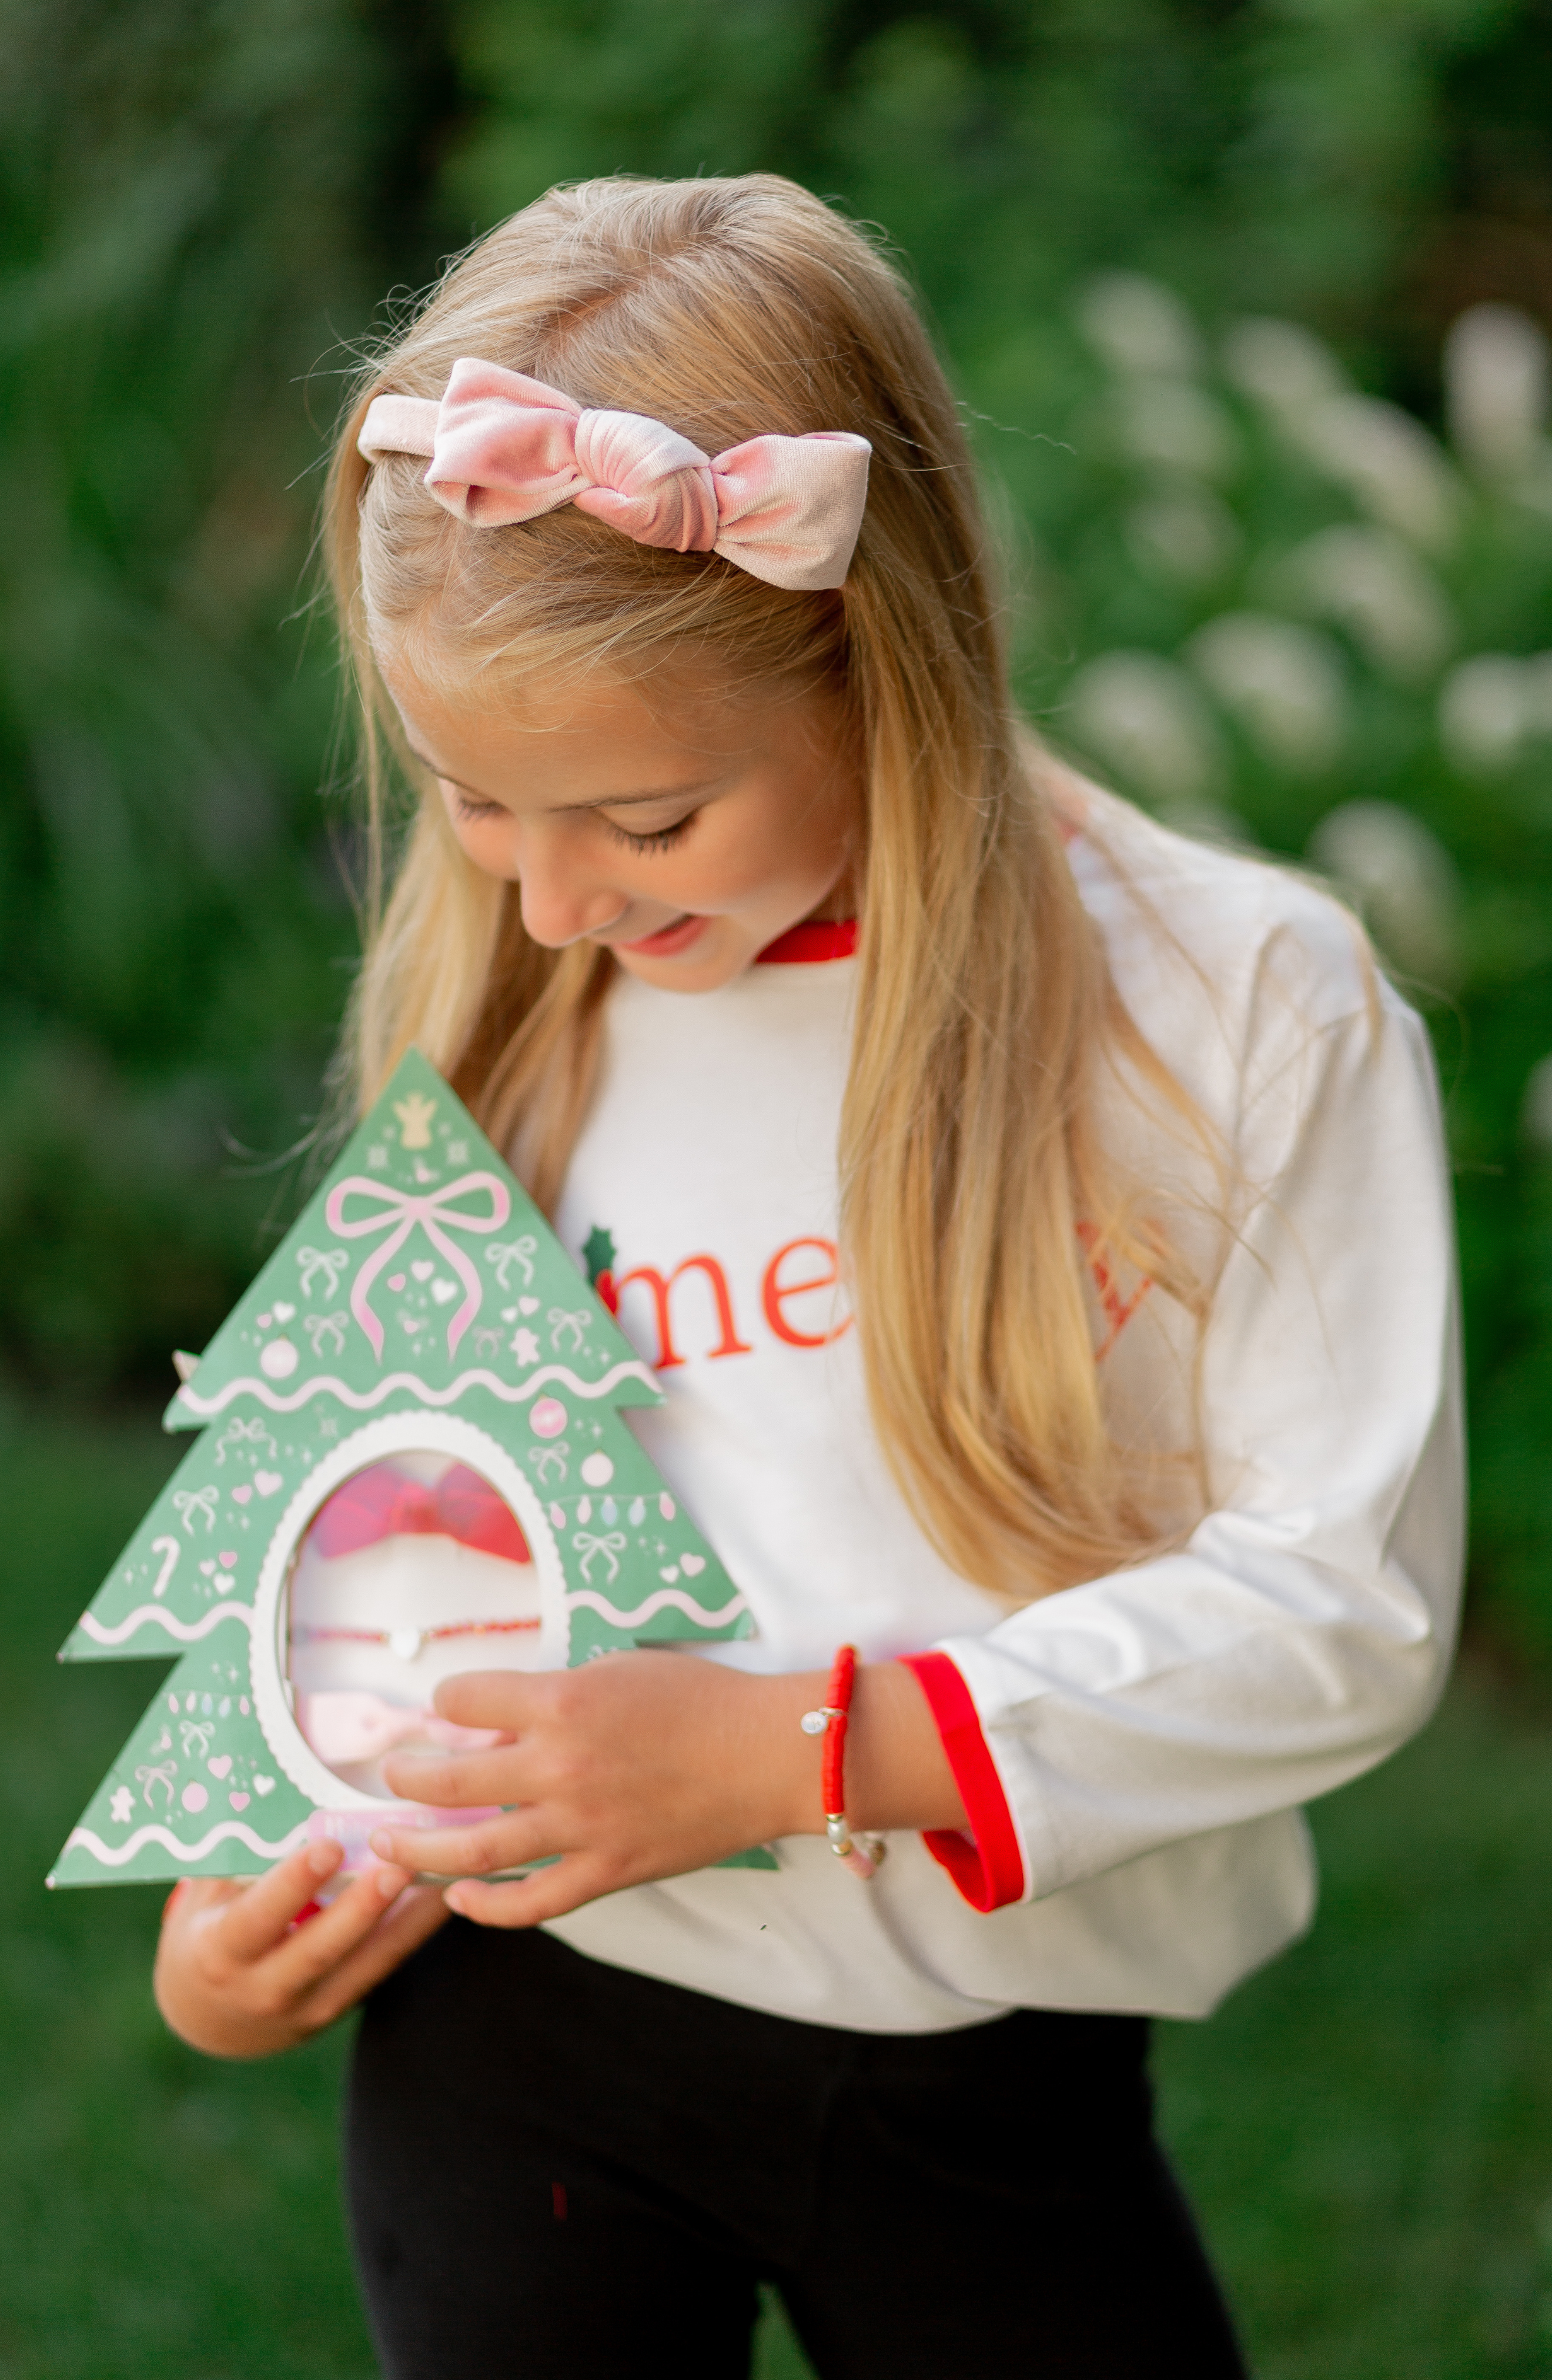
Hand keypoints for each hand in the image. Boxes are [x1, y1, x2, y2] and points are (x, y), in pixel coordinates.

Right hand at [153, 1839, 448, 2058]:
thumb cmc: (208, 1932)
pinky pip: (380, 1969)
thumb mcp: (206, 1898)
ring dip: (404, 1920)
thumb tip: (261, 1783)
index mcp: (220, 1952)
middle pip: (319, 1949)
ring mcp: (305, 2007)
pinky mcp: (339, 2008)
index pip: (257, 1919)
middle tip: (399, 1862)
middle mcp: (262, 1987)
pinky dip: (412, 1933)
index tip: (327, 1846)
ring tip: (438, 1875)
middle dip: (361, 1908)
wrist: (210, 2018)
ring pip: (362, 1964)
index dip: (291, 1885)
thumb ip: (233, 1855)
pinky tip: (442, 1896)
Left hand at [372, 1651, 966, 1929]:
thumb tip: (496, 1723)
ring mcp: (580, 1827)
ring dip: (419, 1851)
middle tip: (389, 1776)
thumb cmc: (700, 1698)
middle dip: (405, 1777)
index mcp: (561, 1702)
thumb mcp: (619, 1670)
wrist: (768, 1752)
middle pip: (450, 1780)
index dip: (446, 1700)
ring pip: (473, 1852)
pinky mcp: (606, 1871)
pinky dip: (487, 1909)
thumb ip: (555, 1694)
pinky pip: (531, 1903)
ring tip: (385, 1847)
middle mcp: (559, 1766)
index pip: (465, 1698)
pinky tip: (459, 1901)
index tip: (444, 1708)